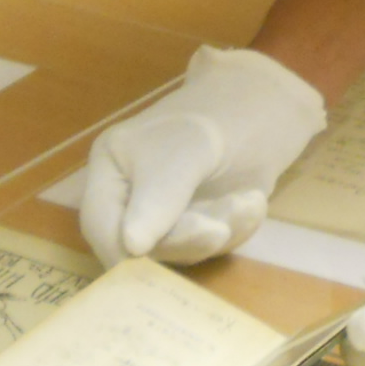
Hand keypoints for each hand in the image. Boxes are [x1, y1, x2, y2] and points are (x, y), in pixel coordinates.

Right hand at [79, 45, 326, 266]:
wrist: (265, 108)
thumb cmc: (217, 115)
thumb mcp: (188, 150)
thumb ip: (160, 196)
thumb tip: (131, 246)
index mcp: (110, 167)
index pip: (100, 222)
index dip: (120, 249)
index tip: (149, 257)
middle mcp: (130, 196)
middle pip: (137, 246)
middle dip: (183, 240)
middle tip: (221, 230)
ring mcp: (165, 215)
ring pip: (180, 251)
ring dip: (219, 232)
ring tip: (250, 201)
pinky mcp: (197, 226)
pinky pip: (209, 247)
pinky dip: (235, 230)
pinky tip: (253, 202)